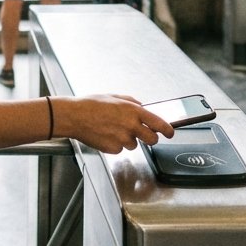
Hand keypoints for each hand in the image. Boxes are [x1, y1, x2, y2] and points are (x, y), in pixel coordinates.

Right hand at [53, 95, 174, 153]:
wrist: (74, 116)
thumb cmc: (91, 105)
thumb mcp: (115, 97)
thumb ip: (132, 102)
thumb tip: (142, 106)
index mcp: (133, 111)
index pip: (159, 123)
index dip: (167, 130)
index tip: (170, 133)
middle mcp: (131, 125)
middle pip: (152, 139)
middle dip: (150, 138)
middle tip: (143, 135)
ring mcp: (122, 139)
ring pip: (134, 145)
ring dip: (128, 139)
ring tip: (113, 129)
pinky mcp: (114, 149)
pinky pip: (120, 149)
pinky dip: (116, 144)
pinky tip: (106, 135)